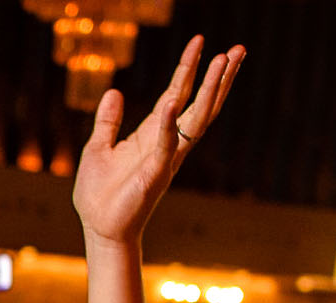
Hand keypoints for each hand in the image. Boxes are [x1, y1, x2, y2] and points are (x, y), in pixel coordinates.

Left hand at [72, 36, 242, 244]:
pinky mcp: (155, 174)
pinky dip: (169, 123)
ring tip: (224, 62)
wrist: (99, 228)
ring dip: (210, 90)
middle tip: (237, 49)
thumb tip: (114, 92)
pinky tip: (173, 101)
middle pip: (200, 103)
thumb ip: (108, 122)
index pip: (177, 94)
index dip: (188, 68)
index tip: (199, 41)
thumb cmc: (99, 194)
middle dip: (218, 76)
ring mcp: (166, 158)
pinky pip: (166, 144)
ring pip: (196, 118)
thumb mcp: (98, 148)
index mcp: (153, 135)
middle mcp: (167, 144)